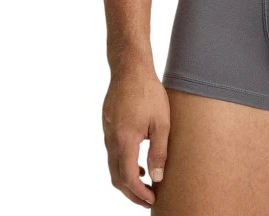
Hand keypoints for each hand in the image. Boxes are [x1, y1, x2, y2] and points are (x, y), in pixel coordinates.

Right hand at [102, 70, 170, 207]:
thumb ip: (159, 151)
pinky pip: (112, 153)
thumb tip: (157, 177)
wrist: (130, 69)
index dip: (139, 193)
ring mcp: (107, 132)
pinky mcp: (108, 126)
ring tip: (145, 182)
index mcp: (125, 140)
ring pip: (113, 166)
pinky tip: (138, 161)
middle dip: (131, 193)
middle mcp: (112, 139)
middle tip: (148, 198)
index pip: (128, 178)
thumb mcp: (161, 122)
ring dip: (127, 179)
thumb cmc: (148, 92)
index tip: (152, 198)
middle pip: (117, 177)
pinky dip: (123, 164)